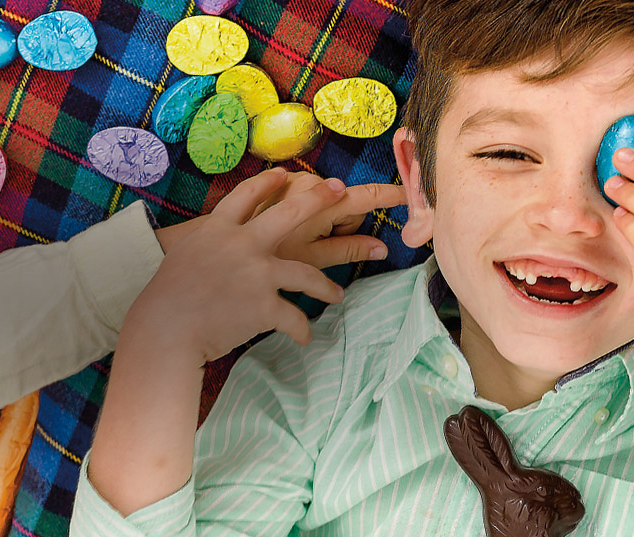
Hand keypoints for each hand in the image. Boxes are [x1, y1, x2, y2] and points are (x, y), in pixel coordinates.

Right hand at [128, 168, 401, 366]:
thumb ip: (207, 247)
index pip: (246, 195)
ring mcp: (258, 273)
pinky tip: (304, 338)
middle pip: (290, 213)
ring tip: (336, 294)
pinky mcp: (265, 305)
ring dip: (325, 287)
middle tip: (338, 189)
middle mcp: (242, 244)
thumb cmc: (166, 298)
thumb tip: (218, 246)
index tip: (285, 173)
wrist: (166, 330)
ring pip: (306, 275)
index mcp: (217, 229)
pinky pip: (293, 318)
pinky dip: (301, 330)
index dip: (267, 182)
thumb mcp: (184, 257)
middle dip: (318, 198)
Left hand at [257, 170, 402, 267]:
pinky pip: (302, 194)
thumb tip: (382, 248)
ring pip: (322, 199)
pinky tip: (282, 227)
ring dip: (317, 218)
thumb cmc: (267, 259)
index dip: (391, 195)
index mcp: (322, 202)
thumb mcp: (313, 259)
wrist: (221, 254)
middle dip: (338, 225)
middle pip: (342, 203)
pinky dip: (300, 209)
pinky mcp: (275, 180)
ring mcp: (290, 179)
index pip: (367, 196)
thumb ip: (350, 250)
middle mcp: (308, 182)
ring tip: (294, 239)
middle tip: (315, 246)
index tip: (412, 192)